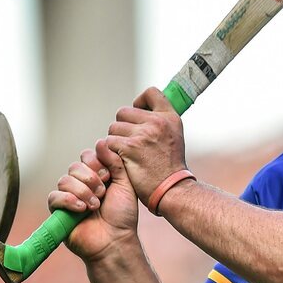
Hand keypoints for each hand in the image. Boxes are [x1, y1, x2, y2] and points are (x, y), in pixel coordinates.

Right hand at [48, 140, 138, 260]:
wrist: (116, 239)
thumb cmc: (123, 214)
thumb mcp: (126, 184)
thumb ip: (116, 163)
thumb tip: (102, 141)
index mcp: (97, 176)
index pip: (87, 156)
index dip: (97, 163)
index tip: (109, 177)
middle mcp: (81, 184)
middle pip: (75, 166)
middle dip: (91, 178)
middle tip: (103, 192)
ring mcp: (68, 196)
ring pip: (65, 180)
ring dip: (83, 192)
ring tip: (96, 205)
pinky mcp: (58, 210)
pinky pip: (54, 196)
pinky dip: (69, 200)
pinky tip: (82, 209)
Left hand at [106, 86, 188, 205]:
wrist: (172, 189)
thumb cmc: (170, 168)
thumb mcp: (174, 138)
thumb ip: (160, 123)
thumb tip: (141, 110)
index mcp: (170, 118)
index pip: (151, 93)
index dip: (140, 101)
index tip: (139, 113)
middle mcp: (157, 122)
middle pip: (124, 112)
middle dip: (123, 127)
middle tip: (132, 144)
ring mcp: (143, 134)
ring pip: (113, 128)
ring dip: (116, 141)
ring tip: (129, 155)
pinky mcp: (129, 147)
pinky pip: (108, 142)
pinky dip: (111, 153)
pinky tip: (123, 161)